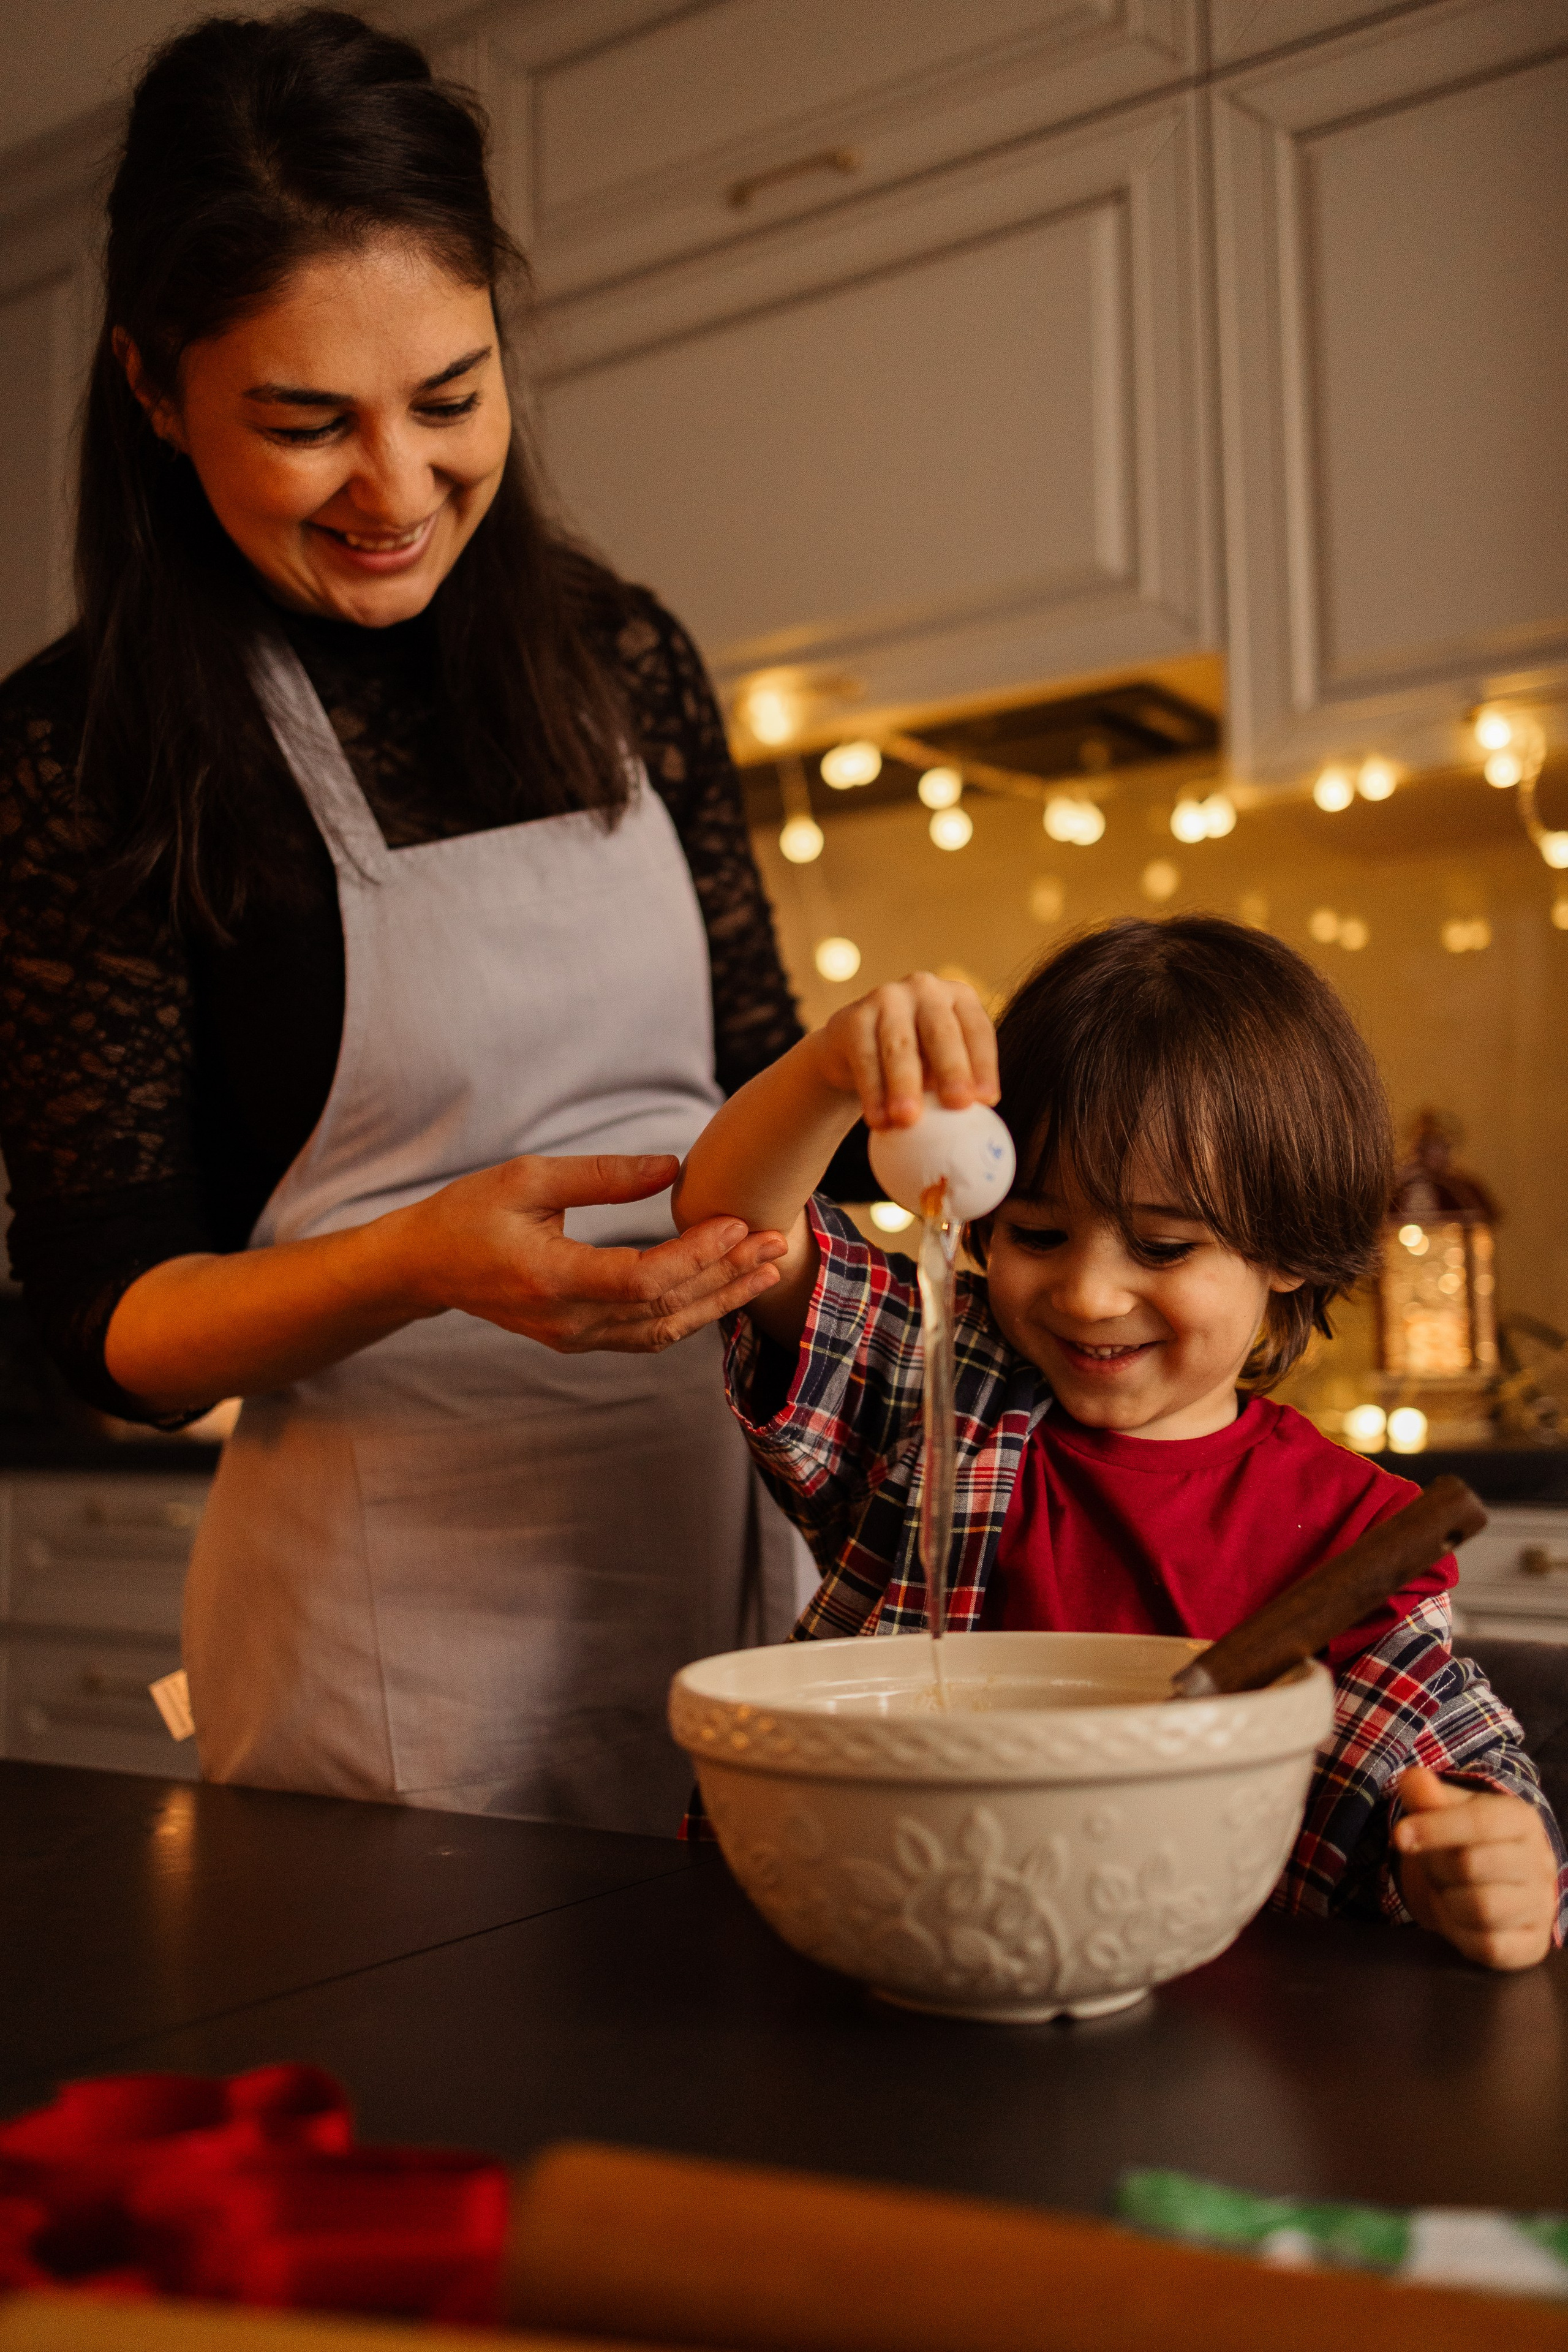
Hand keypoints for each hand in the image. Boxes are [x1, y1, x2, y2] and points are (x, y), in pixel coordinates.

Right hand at [391, 1152, 787, 1353]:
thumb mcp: (527, 1177)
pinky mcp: (579, 1339)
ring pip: (662, 1329)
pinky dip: (691, 1311)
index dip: (694, 1256)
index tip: (734, 1223)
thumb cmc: (470, 1212)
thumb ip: (602, 1175)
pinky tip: (725, 1287)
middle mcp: (565, 1320)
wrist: (425, 1266)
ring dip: (719, 1299)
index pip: (640, 1280)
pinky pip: (646, 1334)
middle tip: (773, 1242)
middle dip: (725, 1276)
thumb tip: (673, 1167)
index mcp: (549, 1277)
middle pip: (664, 1309)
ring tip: (765, 1267)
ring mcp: (572, 1337)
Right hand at [808, 971, 998, 1131]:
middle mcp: (926, 990)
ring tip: (907, 1120)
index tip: (987, 1100)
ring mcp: (888, 998)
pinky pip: (866, 1058)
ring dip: (904, 1085)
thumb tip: (978, 1122)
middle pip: (941, 1032)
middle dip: (952, 1069)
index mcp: (959, 998)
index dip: (984, 1064)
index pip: (978, 1030)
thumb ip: (959, 1086)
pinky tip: (878, 1120)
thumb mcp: (941, 1066)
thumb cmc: (915, 1061)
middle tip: (958, 1104)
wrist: (854, 1048)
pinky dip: (873, 1092)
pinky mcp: (855, 1017)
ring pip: (899, 1046)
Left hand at [1393, 1765, 1558, 1968]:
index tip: (1399, 1835)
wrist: (1487, 1883)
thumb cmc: (1461, 1841)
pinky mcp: (1533, 1944)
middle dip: (1436, 1867)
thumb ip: (1426, 1794)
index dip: (1434, 1828)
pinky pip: (1490, 1946)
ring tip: (1446, 1891)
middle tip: (1432, 1866)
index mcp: (1522, 1819)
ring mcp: (1542, 1906)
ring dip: (1447, 1901)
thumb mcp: (1444, 1809)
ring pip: (1482, 1908)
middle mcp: (1541, 1862)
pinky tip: (1457, 1918)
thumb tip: (1413, 1779)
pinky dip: (1461, 1934)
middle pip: (1472, 1865)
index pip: (1480, 1821)